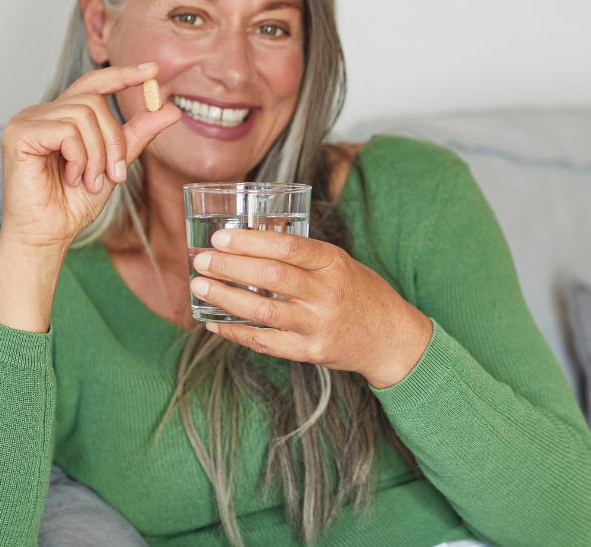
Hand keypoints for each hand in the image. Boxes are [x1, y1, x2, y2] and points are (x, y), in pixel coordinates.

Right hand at [0, 63, 180, 249]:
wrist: (49, 234)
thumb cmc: (73, 203)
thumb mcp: (114, 164)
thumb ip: (136, 136)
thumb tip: (169, 109)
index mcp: (62, 116)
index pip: (94, 84)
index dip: (123, 74)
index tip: (153, 70)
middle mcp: (42, 112)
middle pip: (94, 102)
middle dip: (113, 140)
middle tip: (113, 176)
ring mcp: (27, 120)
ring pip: (83, 116)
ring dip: (97, 155)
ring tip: (89, 181)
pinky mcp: (18, 134)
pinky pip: (66, 131)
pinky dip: (79, 158)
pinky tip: (71, 178)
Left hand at [190, 229, 433, 387]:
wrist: (390, 338)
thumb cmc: (359, 293)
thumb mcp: (339, 264)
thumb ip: (303, 257)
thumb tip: (249, 244)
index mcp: (333, 264)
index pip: (288, 247)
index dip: (250, 241)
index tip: (221, 237)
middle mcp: (327, 294)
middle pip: (271, 277)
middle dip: (230, 267)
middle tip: (202, 260)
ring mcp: (318, 325)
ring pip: (264, 311)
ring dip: (226, 298)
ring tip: (200, 287)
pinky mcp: (311, 352)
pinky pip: (266, 342)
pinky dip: (236, 332)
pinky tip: (215, 323)